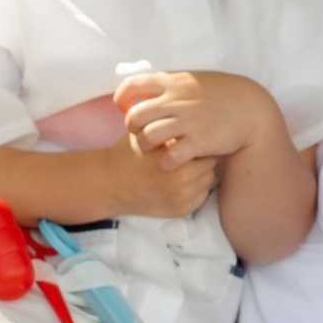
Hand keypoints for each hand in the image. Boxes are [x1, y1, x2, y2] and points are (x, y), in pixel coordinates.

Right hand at [93, 126, 217, 218]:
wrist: (110, 184)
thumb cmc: (129, 152)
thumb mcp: (148, 130)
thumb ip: (172, 123)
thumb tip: (197, 112)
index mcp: (177, 157)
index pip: (205, 144)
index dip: (198, 138)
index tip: (190, 136)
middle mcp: (184, 180)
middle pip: (211, 162)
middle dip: (201, 155)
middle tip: (189, 151)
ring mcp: (184, 198)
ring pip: (209, 179)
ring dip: (201, 172)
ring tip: (184, 165)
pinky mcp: (182, 211)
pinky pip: (202, 196)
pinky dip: (196, 188)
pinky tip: (180, 180)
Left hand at [114, 67, 274, 171]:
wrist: (251, 109)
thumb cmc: (222, 94)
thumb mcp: (193, 80)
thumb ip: (170, 83)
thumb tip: (148, 85)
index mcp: (172, 82)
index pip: (131, 86)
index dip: (122, 100)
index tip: (126, 109)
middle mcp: (176, 100)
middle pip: (134, 116)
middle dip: (131, 128)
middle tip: (140, 134)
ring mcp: (187, 121)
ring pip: (148, 137)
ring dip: (146, 146)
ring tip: (154, 150)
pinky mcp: (199, 141)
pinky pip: (170, 156)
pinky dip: (165, 162)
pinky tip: (171, 162)